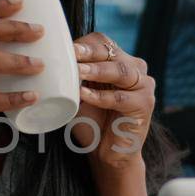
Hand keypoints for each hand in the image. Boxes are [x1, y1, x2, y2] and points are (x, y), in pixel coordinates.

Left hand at [70, 33, 154, 174]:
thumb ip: (71, 78)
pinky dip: (100, 96)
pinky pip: (120, 97)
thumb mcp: (78, 94)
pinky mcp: (145, 104)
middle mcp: (135, 68)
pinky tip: (84, 94)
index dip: (84, 44)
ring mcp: (143, 85)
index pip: (103, 42)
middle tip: (71, 53)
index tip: (64, 48)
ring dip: (97, 70)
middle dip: (89, 52)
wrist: (108, 153)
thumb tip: (49, 63)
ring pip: (120, 71)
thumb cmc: (91, 121)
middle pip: (112, 53)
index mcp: (119, 60)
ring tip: (78, 71)